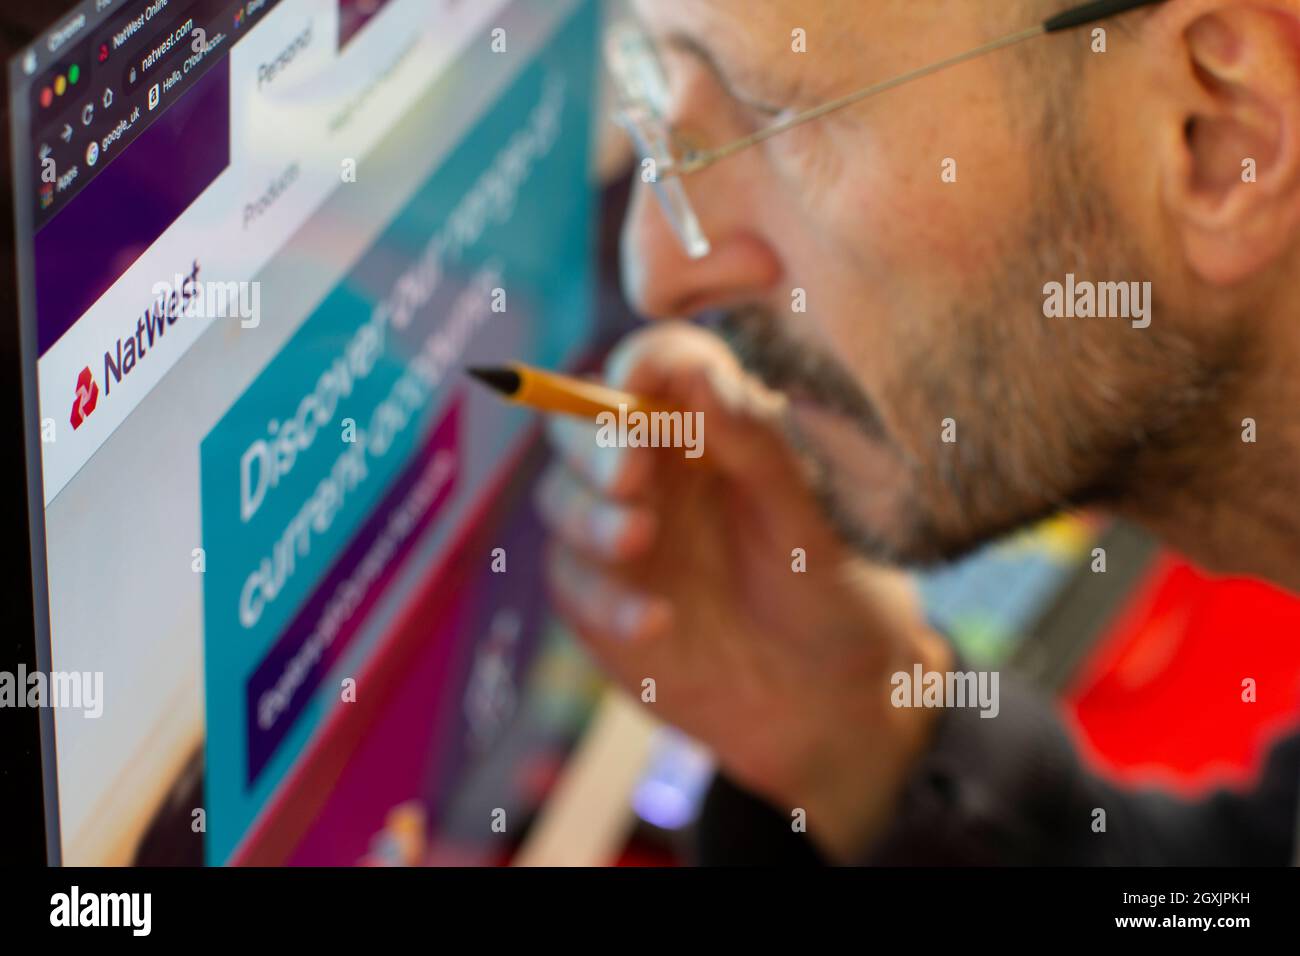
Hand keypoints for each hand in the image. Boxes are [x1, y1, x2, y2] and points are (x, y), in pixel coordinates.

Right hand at [537, 322, 952, 859]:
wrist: (824, 700)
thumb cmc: (831, 594)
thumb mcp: (809, 522)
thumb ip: (756, 445)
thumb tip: (697, 373)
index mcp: (710, 424)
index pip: (659, 364)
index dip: (642, 363)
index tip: (639, 385)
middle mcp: (653, 468)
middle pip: (583, 422)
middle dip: (595, 441)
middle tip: (630, 474)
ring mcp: (619, 529)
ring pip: (561, 496)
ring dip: (589, 514)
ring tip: (637, 538)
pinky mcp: (598, 594)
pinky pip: (572, 581)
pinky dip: (604, 597)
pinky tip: (656, 620)